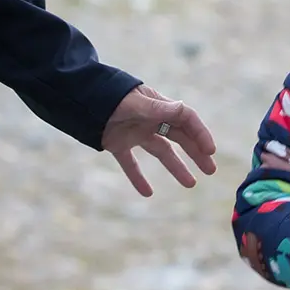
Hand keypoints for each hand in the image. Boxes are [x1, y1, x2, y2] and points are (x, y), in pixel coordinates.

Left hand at [102, 84, 217, 196]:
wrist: (78, 100)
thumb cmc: (109, 97)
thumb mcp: (135, 103)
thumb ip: (157, 108)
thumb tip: (183, 110)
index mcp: (157, 106)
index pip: (186, 119)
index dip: (200, 133)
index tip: (209, 151)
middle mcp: (150, 119)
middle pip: (179, 137)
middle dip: (196, 152)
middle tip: (210, 170)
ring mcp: (135, 132)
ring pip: (161, 151)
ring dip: (176, 167)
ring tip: (191, 184)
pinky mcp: (118, 144)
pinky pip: (131, 163)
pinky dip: (138, 178)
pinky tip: (147, 193)